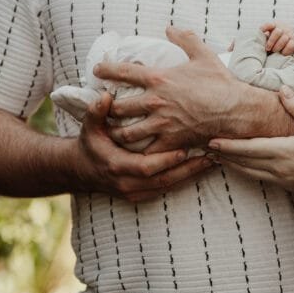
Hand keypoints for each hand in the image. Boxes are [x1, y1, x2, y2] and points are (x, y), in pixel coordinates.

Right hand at [74, 91, 211, 201]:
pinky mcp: (141, 196)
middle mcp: (127, 183)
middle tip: (210, 157)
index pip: (146, 167)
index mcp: (116, 166)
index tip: (184, 149)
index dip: (165, 159)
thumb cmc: (90, 144)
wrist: (81, 170)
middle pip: (163, 180)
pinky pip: (166, 190)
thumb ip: (97, 111)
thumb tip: (106, 96)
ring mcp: (134, 192)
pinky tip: (200, 170)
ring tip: (212, 162)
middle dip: (188, 170)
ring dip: (191, 176)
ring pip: (168, 187)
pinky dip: (183, 180)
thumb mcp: (89, 127)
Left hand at [93, 26, 245, 151]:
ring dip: (119, 133)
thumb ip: (185, 38)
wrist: (236, 110)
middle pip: (119, 108)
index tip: (97, 70)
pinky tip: (136, 151)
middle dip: (109, 109)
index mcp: (159, 79)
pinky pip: (147, 151)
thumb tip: (170, 28)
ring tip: (114, 133)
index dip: (106, 70)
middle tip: (106, 109)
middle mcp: (155, 102)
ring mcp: (161, 124)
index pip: (124, 72)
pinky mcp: (170, 141)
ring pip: (127, 133)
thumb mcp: (203, 54)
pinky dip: (139, 151)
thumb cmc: (220, 83)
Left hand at [208, 87, 293, 217]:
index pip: (249, 148)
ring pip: (247, 171)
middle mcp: (277, 166)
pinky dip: (243, 170)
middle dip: (224, 154)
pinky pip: (257, 176)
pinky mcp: (283, 184)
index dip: (229, 145)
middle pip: (243, 161)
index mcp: (283, 150)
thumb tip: (282, 89)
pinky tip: (238, 166)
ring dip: (231, 163)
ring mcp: (279, 178)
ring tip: (216, 155)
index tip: (212, 140)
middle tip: (205, 146)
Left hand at [261, 21, 293, 54]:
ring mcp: (289, 34)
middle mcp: (282, 28)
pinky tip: (282, 53)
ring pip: (284, 38)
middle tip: (267, 48)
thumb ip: (262, 35)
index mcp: (273, 25)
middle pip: (277, 32)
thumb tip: (258, 38)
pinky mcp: (293, 41)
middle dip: (271, 41)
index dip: (266, 27)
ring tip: (274, 51)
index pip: (268, 24)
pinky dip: (286, 50)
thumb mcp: (266, 35)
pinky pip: (291, 45)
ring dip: (278, 46)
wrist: (286, 39)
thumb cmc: (273, 39)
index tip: (265, 33)